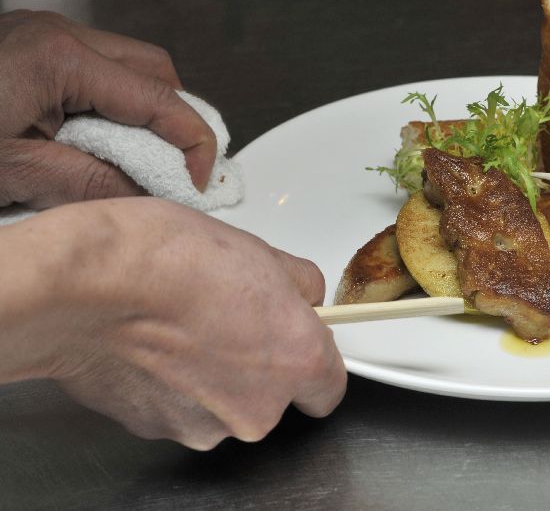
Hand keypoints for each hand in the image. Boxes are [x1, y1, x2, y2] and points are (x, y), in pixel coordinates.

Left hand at [0, 10, 216, 208]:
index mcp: (58, 58)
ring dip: (144, 110)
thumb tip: (152, 191)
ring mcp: (42, 35)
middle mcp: (55, 33)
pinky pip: (95, 67)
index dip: (193, 144)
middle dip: (176, 119)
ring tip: (137, 156)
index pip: (158, 99)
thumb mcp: (21, 175)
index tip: (197, 182)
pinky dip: (113, 102)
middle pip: (154, 70)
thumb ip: (97, 183)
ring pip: (128, 65)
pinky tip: (102, 137)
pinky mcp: (31, 47)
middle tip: (176, 167)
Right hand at [0, 198, 345, 449]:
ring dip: (211, 377)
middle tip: (229, 318)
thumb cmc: (171, 262)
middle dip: (256, 366)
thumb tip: (304, 294)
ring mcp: (203, 427)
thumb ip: (300, 285)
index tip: (297, 344)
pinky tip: (154, 344)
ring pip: (221, 406)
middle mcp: (257, 410)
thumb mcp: (262, 252)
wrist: (88, 284)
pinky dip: (170, 385)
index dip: (312, 363)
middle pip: (271, 398)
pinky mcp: (154, 430)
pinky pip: (177, 409)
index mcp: (297, 362)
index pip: (329, 388)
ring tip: (183, 327)